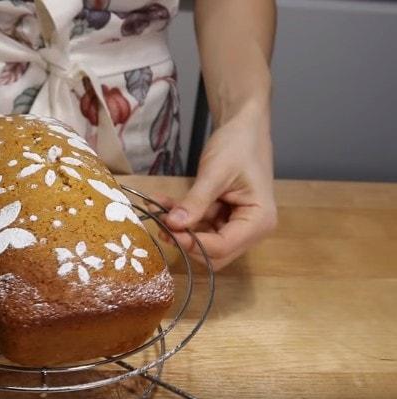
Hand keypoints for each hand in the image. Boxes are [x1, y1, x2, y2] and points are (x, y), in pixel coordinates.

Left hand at [153, 108, 276, 268]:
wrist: (243, 127)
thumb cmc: (238, 146)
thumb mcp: (215, 173)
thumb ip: (195, 201)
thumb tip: (172, 225)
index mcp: (259, 221)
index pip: (223, 247)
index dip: (193, 243)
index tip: (167, 230)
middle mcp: (251, 229)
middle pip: (214, 254)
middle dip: (186, 242)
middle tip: (160, 225)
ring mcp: (236, 225)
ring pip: (203, 242)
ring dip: (180, 229)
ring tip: (157, 210)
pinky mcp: (223, 218)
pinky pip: (199, 226)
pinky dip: (182, 218)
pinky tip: (162, 204)